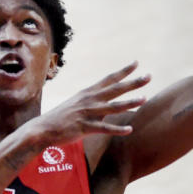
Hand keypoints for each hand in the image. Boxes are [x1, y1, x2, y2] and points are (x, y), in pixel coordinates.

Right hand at [24, 61, 149, 146]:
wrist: (43, 129)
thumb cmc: (60, 118)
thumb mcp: (76, 104)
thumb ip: (90, 101)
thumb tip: (102, 100)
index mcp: (88, 93)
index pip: (109, 79)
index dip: (124, 71)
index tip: (137, 63)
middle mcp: (89, 100)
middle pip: (116, 89)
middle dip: (133, 82)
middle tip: (149, 76)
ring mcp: (87, 113)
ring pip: (113, 107)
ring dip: (130, 102)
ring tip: (144, 99)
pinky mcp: (85, 127)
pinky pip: (104, 128)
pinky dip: (117, 129)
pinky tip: (129, 129)